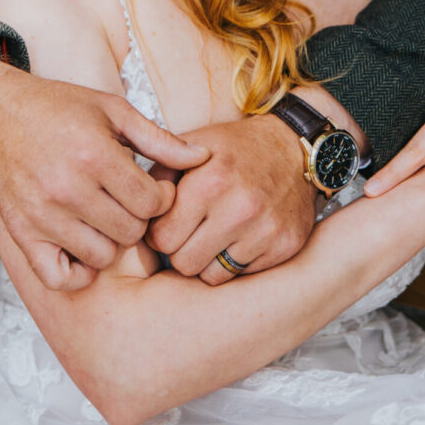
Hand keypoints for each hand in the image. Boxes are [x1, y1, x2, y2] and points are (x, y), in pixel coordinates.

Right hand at [0, 58, 208, 290]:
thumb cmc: (60, 108)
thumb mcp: (113, 111)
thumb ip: (160, 139)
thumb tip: (204, 157)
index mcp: (94, 155)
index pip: (151, 203)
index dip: (161, 198)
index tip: (151, 186)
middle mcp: (67, 188)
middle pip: (131, 231)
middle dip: (138, 217)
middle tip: (127, 199)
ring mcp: (42, 216)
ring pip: (102, 256)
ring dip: (111, 240)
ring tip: (105, 216)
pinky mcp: (22, 235)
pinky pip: (60, 278)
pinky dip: (77, 270)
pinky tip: (83, 245)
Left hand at [145, 114, 318, 284]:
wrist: (292, 147)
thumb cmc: (234, 148)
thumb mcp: (192, 147)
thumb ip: (158, 176)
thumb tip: (132, 211)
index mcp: (210, 182)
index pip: (162, 239)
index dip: (160, 233)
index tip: (169, 223)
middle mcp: (240, 208)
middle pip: (184, 264)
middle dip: (181, 250)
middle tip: (191, 232)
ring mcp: (266, 230)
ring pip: (213, 277)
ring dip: (208, 261)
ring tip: (214, 235)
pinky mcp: (285, 246)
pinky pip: (243, 277)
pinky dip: (236, 262)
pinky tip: (239, 238)